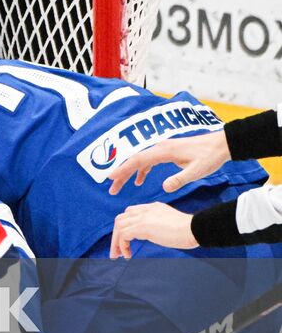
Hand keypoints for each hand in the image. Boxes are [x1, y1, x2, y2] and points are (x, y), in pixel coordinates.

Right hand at [107, 130, 229, 195]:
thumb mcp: (196, 171)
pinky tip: (140, 180)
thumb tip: (164, 188)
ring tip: (120, 186)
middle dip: (121, 174)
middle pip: (134, 160)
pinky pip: (148, 160)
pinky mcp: (167, 151)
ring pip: (139, 160)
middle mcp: (159, 147)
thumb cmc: (209, 157)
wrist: (220, 144)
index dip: (123, 169)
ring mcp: (162, 148)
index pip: (137, 160)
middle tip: (112, 188)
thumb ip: (180, 179)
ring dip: (129, 172)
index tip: (111, 178)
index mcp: (163, 151)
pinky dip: (141, 170)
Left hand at [110, 202, 199, 258]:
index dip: (125, 227)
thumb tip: (152, 234)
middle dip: (116, 235)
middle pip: (121, 219)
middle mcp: (145, 209)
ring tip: (119, 255)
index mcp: (152, 207)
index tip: (125, 241)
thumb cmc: (188, 230)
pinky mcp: (142, 226)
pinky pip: (123, 235)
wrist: (195, 228)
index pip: (130, 213)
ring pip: (119, 226)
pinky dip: (122, 245)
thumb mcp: (169, 223)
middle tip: (117, 251)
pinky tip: (128, 254)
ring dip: (116, 242)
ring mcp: (143, 217)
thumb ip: (158, 225)